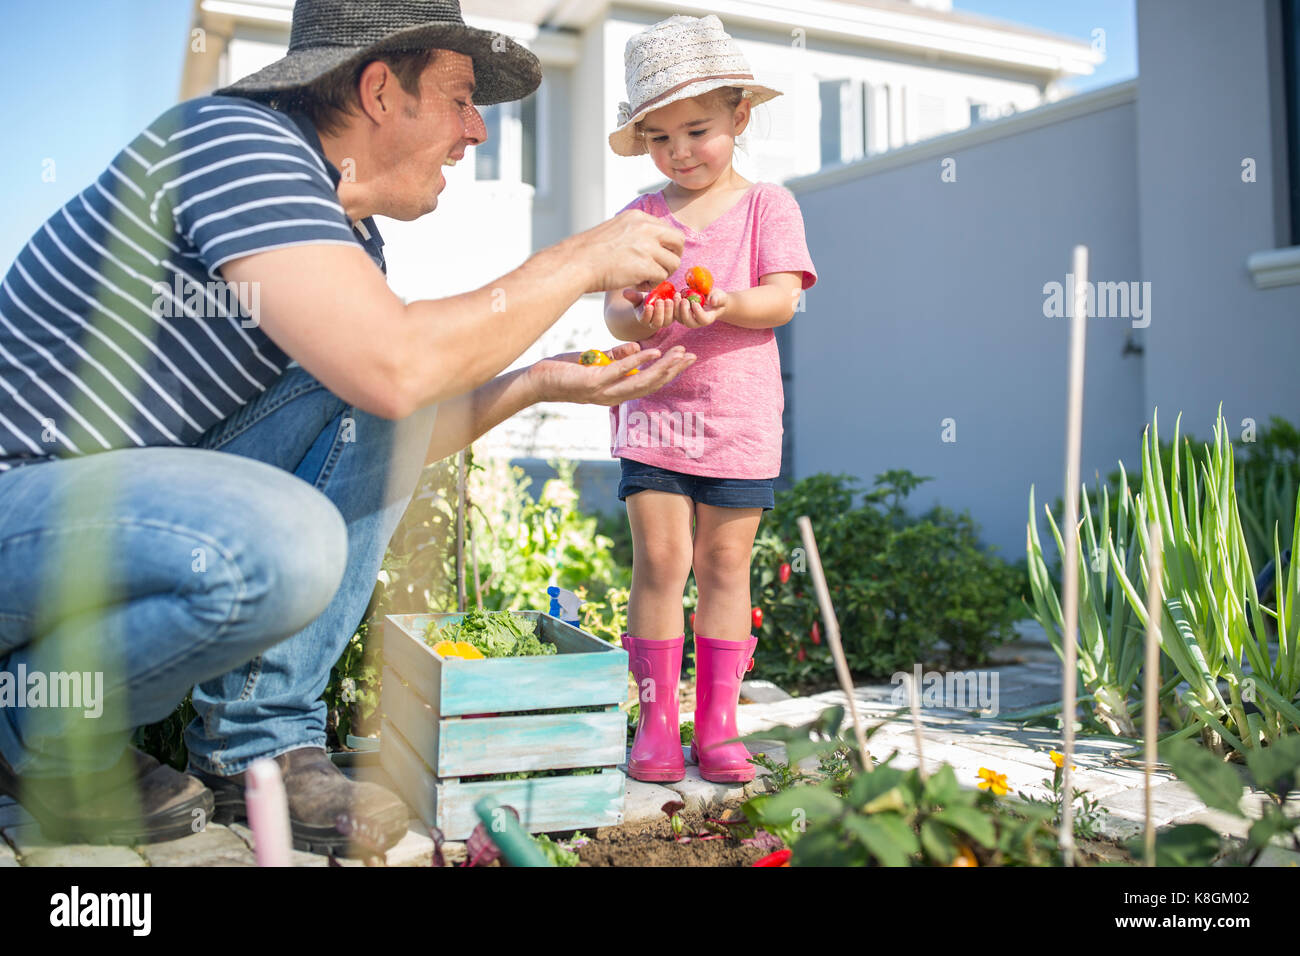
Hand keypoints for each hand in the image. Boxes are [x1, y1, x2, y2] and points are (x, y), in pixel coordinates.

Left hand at [528, 341, 695, 405]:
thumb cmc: (564, 371)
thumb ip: (616, 357)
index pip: (649, 383)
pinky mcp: (592, 383)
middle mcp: (612, 395)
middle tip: (691, 356)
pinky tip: (650, 351)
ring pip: (640, 381)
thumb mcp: (595, 362)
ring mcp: (603, 391)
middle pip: (650, 385)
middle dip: (672, 370)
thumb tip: (638, 348)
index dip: (669, 373)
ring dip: (661, 368)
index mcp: (615, 391)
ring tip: (677, 354)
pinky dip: (636, 361)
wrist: (537, 381)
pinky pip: (619, 372)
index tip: (686, 359)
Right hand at [573, 210, 683, 293]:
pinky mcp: (645, 265)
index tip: (656, 257)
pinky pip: (661, 277)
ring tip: (644, 279)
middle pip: (678, 242)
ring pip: (673, 263)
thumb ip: (634, 233)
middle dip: (673, 258)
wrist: (576, 263)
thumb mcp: (614, 230)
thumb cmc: (589, 252)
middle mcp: (646, 228)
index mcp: (638, 217)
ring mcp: (647, 246)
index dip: (666, 247)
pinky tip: (636, 284)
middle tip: (660, 269)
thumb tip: (651, 244)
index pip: (668, 230)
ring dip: (661, 274)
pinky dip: (651, 285)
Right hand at [630, 288, 674, 332]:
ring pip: (668, 320)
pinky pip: (677, 314)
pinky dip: (678, 306)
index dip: (647, 314)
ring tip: (670, 299)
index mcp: (644, 319)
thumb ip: (633, 296)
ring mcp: (666, 320)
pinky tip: (677, 295)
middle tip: (660, 301)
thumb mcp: (638, 298)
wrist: (655, 301)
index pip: (645, 319)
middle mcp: (655, 323)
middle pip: (658, 322)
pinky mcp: (675, 316)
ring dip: (670, 310)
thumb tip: (625, 292)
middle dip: (659, 312)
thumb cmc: (644, 300)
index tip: (648, 306)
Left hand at [675, 288, 726, 328]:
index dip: (698, 313)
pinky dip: (673, 305)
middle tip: (684, 300)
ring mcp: (688, 319)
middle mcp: (697, 321)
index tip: (695, 303)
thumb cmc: (717, 298)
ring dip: (676, 308)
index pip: (703, 320)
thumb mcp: (720, 296)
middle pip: (689, 322)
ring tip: (678, 295)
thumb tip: (713, 301)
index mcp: (708, 318)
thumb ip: (718, 299)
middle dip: (684, 312)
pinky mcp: (681, 314)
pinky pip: (674, 313)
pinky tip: (676, 295)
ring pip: (680, 318)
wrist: (711, 299)